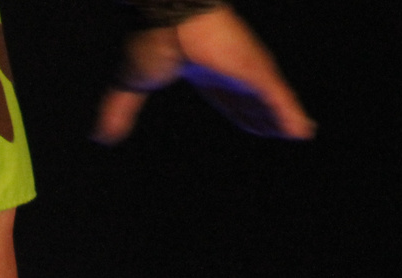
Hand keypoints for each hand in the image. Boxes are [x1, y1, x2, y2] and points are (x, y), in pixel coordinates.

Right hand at [93, 4, 315, 144]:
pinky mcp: (255, 69)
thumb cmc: (150, 39)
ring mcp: (246, 68)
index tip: (253, 125)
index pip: (228, 99)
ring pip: (271, 99)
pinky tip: (302, 131)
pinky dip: (290, 115)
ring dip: (285, 117)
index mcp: (205, 72)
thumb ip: (119, 110)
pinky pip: (278, 98)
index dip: (241, 114)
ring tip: (302, 132)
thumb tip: (99, 137)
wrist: (164, 14)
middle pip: (252, 101)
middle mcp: (231, 70)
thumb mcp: (132, 84)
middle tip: (282, 131)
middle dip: (266, 117)